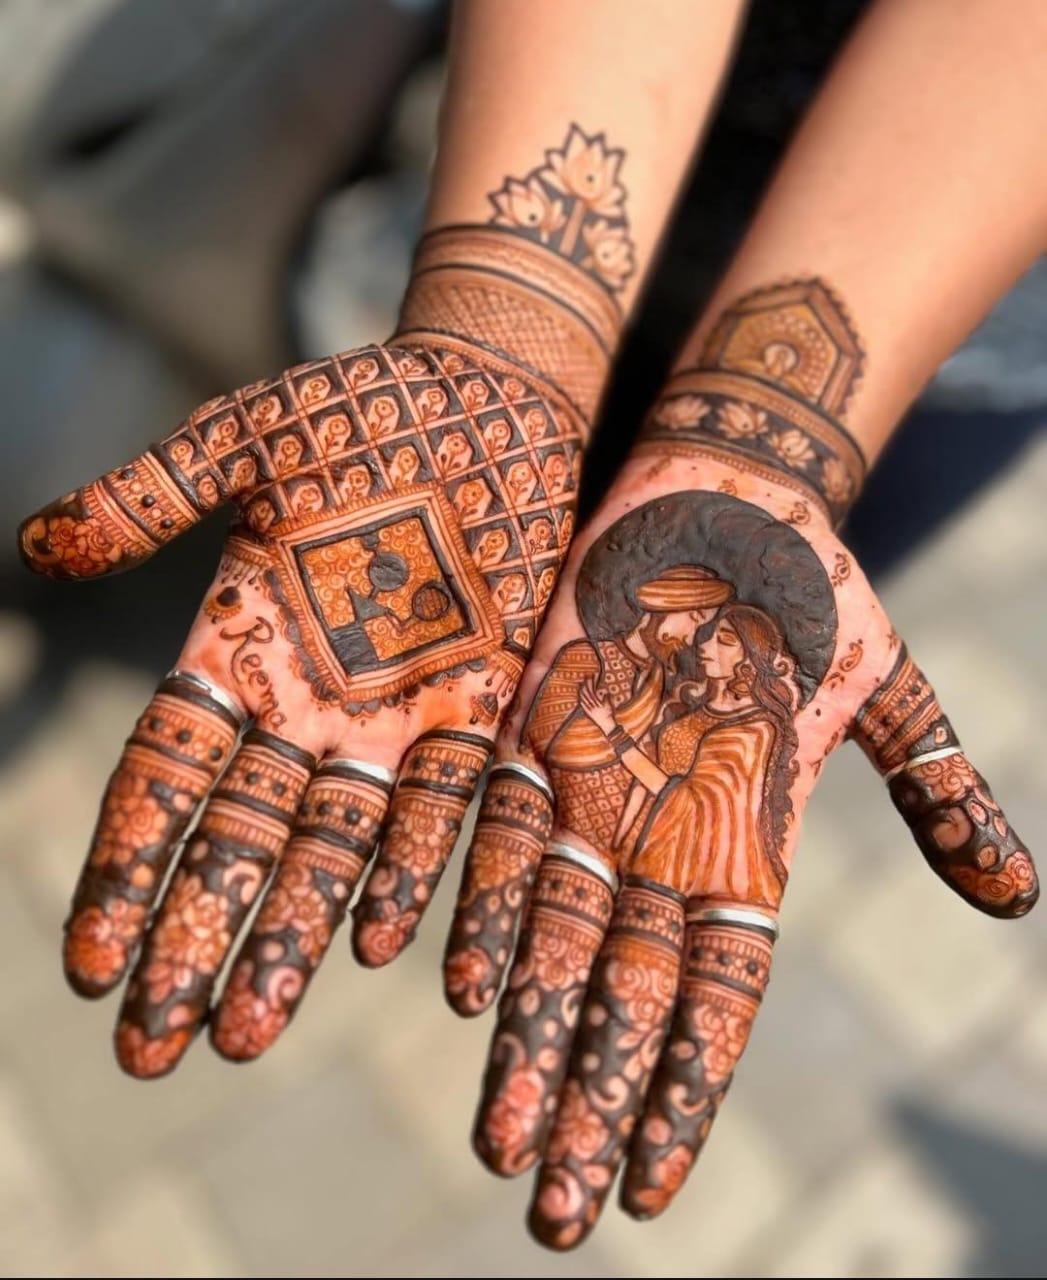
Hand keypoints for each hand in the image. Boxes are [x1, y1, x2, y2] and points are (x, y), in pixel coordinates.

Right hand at [20, 337, 582, 1075]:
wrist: (484, 394)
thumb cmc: (356, 408)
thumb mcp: (236, 444)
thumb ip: (147, 498)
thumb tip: (37, 547)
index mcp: (236, 648)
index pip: (163, 781)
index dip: (124, 867)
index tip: (88, 961)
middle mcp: (307, 702)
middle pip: (237, 843)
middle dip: (192, 938)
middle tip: (151, 1047)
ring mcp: (391, 712)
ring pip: (329, 847)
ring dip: (288, 935)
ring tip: (245, 1029)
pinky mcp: (477, 701)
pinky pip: (439, 801)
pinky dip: (407, 866)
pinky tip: (375, 942)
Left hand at [441, 281, 1037, 1248]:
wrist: (729, 493)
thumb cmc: (814, 593)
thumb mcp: (885, 693)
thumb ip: (937, 790)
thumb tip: (1017, 898)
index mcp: (745, 848)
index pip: (714, 1000)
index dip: (682, 1093)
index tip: (649, 1188)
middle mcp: (661, 839)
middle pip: (623, 995)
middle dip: (591, 1099)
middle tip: (553, 1211)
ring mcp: (595, 788)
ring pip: (556, 937)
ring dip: (533, 1038)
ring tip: (505, 1139)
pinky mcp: (539, 727)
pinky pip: (505, 831)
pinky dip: (489, 905)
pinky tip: (469, 985)